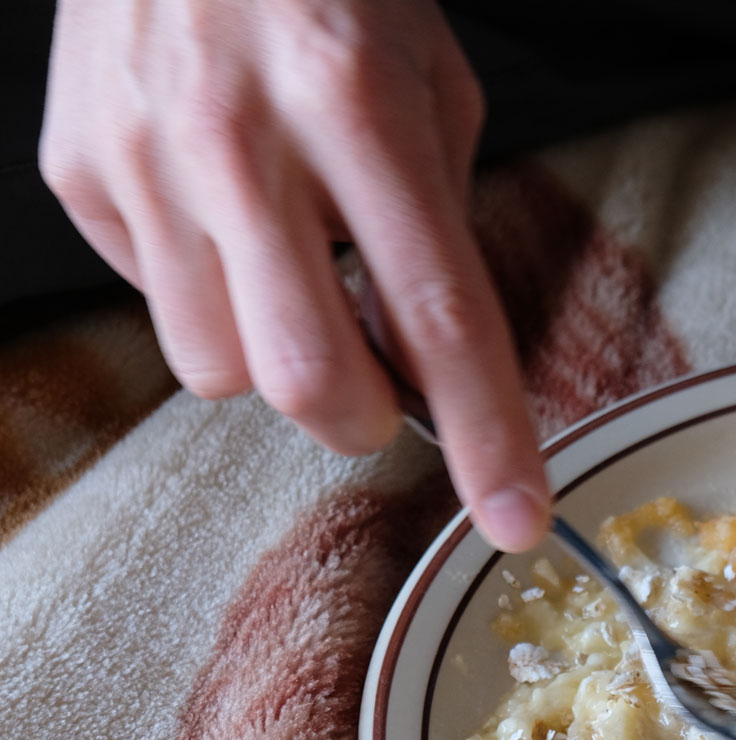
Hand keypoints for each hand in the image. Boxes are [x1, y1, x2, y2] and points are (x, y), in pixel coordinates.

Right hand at [39, 0, 547, 550]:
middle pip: (307, 378)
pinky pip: (152, 302)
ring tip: (289, 271)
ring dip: (274, 358)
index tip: (518, 518)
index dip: (486, 435)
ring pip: (217, 368)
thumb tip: (435, 366)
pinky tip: (221, 219)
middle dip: (360, 421)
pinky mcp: (76, 168)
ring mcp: (141, 155)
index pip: (440, 315)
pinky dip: (205, 295)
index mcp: (357, 106)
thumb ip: (441, 226)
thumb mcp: (433, 84)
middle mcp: (239, 139)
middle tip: (380, 392)